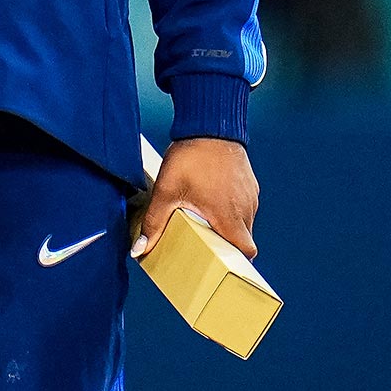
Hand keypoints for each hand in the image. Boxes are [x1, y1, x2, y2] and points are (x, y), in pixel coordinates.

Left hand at [133, 137, 258, 259]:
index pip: (246, 252)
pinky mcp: (249, 183)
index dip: (236, 263)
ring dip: (230, 226)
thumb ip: (154, 223)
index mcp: (229, 216)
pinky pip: (244, 205)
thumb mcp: (167, 191)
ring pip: (245, 222)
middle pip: (244, 240)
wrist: (210, 125)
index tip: (221, 265)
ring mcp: (250, 195)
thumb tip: (140, 249)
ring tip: (207, 223)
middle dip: (228, 247)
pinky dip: (232, 209)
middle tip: (207, 247)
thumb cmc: (192, 158)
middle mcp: (245, 208)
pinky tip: (213, 201)